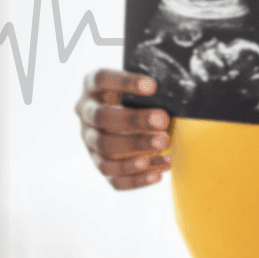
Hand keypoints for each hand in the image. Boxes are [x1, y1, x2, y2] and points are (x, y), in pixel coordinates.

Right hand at [76, 69, 170, 189]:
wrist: (128, 119)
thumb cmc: (137, 99)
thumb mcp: (138, 88)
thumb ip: (150, 91)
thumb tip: (172, 97)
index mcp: (92, 87)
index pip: (102, 79)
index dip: (125, 82)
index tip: (152, 86)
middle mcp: (86, 113)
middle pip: (102, 117)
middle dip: (133, 120)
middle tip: (161, 119)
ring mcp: (90, 141)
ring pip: (104, 148)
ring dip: (135, 147)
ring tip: (164, 143)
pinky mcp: (100, 165)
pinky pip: (113, 178)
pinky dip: (137, 178)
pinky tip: (159, 172)